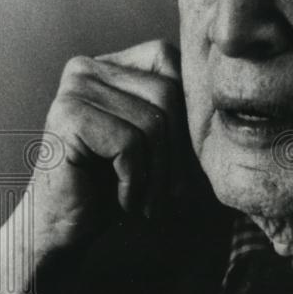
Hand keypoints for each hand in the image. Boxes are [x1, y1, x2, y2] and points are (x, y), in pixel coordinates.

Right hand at [0, 40, 188, 293]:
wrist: (62, 229)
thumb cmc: (115, 187)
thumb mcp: (160, 144)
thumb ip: (184, 112)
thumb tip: (230, 92)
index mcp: (112, 64)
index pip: (174, 64)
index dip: (187, 116)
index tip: (180, 163)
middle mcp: (88, 67)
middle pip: (168, 94)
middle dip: (176, 153)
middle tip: (168, 194)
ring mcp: (74, 89)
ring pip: (153, 122)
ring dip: (157, 174)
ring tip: (145, 200)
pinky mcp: (67, 117)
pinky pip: (130, 144)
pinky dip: (135, 182)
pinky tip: (122, 200)